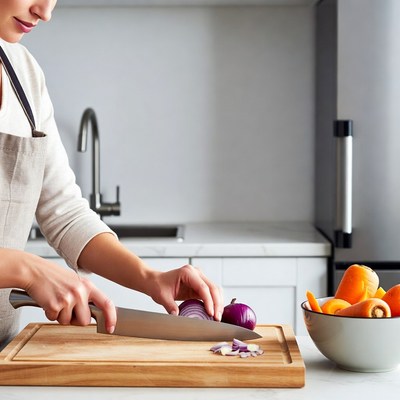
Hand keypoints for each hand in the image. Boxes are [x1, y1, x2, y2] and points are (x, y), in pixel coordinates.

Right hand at [0, 249, 115, 332]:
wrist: (35, 271)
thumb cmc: (54, 277)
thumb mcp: (75, 282)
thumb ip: (85, 295)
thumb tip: (93, 312)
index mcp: (88, 286)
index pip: (106, 303)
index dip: (111, 317)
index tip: (110, 327)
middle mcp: (80, 292)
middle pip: (85, 321)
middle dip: (76, 320)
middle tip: (67, 309)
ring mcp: (68, 299)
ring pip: (68, 322)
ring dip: (61, 316)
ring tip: (56, 301)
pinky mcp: (55, 305)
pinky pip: (54, 319)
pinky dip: (50, 314)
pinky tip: (48, 301)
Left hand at [148, 264, 223, 320]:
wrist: (156, 282)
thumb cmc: (158, 286)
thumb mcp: (162, 296)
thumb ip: (170, 306)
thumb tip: (177, 317)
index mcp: (187, 272)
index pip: (203, 287)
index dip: (209, 301)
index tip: (211, 313)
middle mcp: (196, 272)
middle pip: (213, 287)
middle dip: (217, 303)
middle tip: (217, 318)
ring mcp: (199, 277)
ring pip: (215, 290)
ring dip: (218, 303)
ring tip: (217, 317)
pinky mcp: (200, 284)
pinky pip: (211, 293)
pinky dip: (214, 302)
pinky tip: (214, 312)